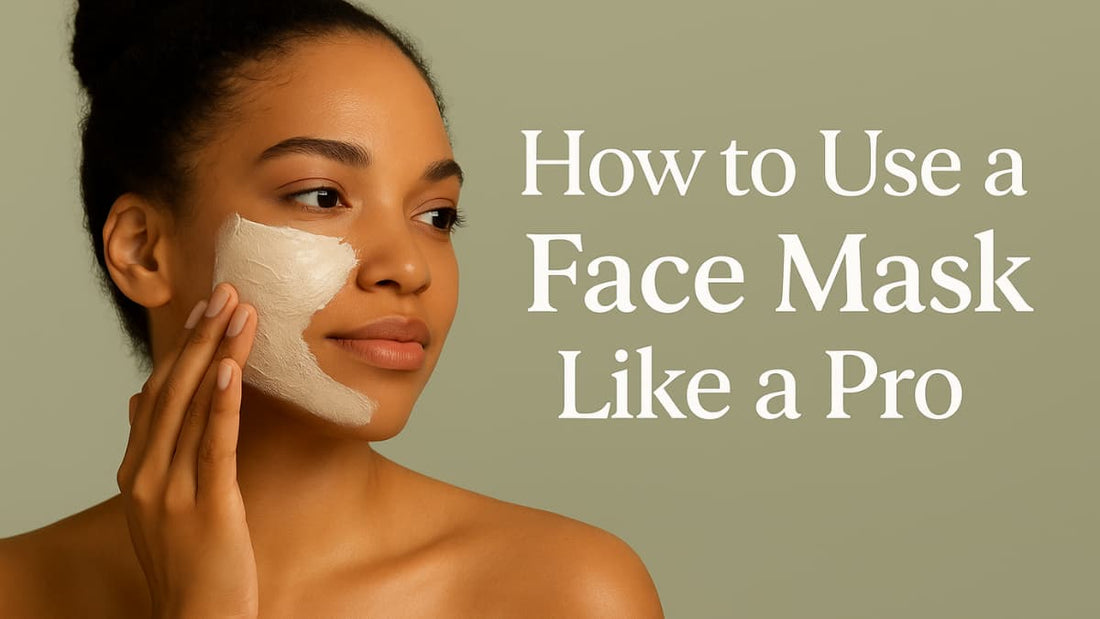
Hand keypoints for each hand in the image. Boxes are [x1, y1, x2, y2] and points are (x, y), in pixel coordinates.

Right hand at [116, 282, 259, 618]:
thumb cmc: (187, 562)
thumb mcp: (158, 503)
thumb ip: (149, 451)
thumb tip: (139, 401)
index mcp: (136, 470)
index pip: (158, 394)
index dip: (182, 348)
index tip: (206, 308)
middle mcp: (145, 475)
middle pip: (173, 390)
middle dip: (200, 337)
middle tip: (227, 291)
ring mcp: (171, 492)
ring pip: (193, 408)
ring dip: (218, 354)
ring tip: (239, 312)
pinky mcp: (206, 507)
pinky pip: (214, 445)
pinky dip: (222, 403)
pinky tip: (232, 368)